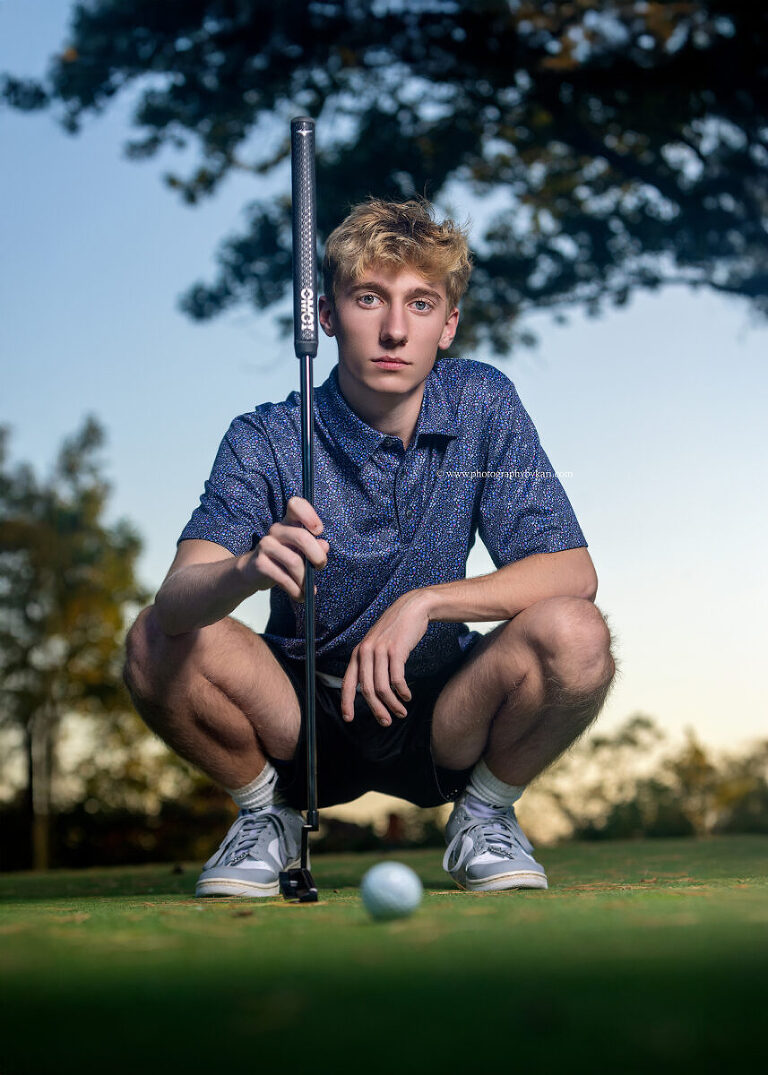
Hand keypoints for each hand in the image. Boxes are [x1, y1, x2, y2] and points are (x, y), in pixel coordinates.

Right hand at [246, 496, 328, 601]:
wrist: (252, 572)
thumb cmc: (282, 559)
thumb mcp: (300, 552)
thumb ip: (314, 547)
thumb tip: (324, 546)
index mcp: (289, 522)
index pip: (296, 505)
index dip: (309, 515)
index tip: (318, 531)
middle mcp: (276, 530)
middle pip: (302, 537)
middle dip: (317, 556)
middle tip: (320, 567)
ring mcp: (266, 545)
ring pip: (294, 561)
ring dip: (305, 579)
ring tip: (308, 589)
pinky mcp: (260, 563)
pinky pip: (283, 577)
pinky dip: (295, 590)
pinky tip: (299, 595)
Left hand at [341, 592, 430, 726]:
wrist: (412, 608)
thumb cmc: (395, 629)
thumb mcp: (377, 644)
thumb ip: (370, 663)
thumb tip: (370, 689)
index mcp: (358, 653)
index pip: (348, 682)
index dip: (346, 702)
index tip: (348, 718)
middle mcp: (366, 652)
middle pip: (367, 690)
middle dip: (376, 710)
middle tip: (386, 722)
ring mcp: (380, 651)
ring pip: (383, 688)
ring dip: (392, 704)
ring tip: (401, 712)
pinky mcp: (396, 651)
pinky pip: (397, 679)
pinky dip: (402, 692)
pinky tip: (407, 696)